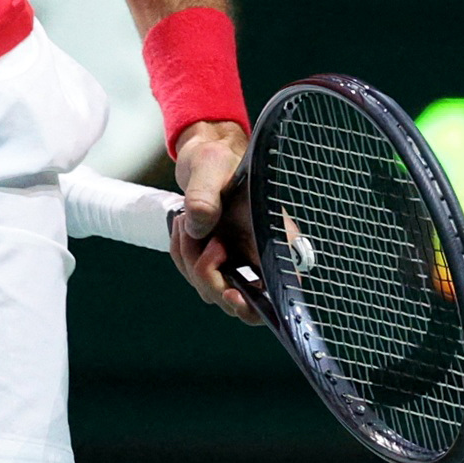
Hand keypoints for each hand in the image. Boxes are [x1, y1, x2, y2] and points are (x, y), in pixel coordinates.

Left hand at [168, 119, 260, 324]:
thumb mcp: (209, 168)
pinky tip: (185, 228)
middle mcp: (261, 254)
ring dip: (190, 260)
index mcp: (273, 236)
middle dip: (210, 277)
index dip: (258, 303)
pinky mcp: (219, 260)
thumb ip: (204, 194)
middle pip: (241, 301)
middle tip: (204, 241)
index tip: (232, 291)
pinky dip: (183, 255)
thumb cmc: (216, 158)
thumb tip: (199, 226)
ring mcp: (239, 260)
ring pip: (212, 290)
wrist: (203, 158)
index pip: (281, 288)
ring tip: (190, 222)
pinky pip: (195, 276)